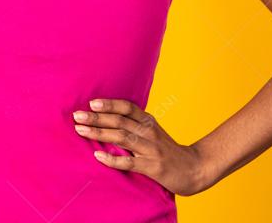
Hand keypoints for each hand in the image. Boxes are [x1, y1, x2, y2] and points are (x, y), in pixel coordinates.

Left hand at [72, 98, 213, 196]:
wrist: (194, 169)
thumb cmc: (168, 150)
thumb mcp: (154, 133)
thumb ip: (136, 125)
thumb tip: (108, 118)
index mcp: (149, 122)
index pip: (128, 107)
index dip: (110, 104)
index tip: (92, 102)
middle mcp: (149, 132)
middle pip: (120, 121)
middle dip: (96, 117)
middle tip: (77, 116)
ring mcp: (151, 149)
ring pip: (122, 137)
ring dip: (99, 133)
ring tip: (81, 131)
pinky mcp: (153, 167)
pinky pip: (129, 161)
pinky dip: (112, 158)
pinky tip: (97, 155)